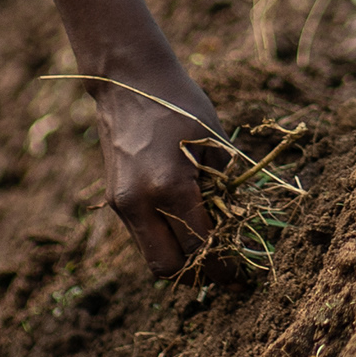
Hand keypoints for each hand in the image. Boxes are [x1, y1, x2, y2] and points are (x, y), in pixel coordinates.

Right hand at [91, 45, 221, 276]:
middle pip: (168, 267)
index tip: (241, 275)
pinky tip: (184, 225)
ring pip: (151, 255)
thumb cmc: (180, 104)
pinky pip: (142, 235)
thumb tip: (237, 228)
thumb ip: (225, 190)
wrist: (128, 80)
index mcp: (169, 187)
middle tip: (223, 267)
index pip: (200, 248)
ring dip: (179, 258)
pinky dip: (164, 239)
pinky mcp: (114, 198)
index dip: (224, 268)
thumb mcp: (215, 143)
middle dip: (198, 273)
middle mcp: (139, 202)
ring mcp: (121, 202)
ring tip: (206, 247)